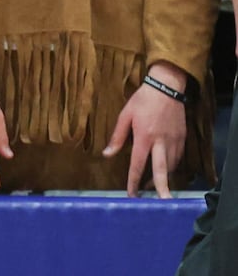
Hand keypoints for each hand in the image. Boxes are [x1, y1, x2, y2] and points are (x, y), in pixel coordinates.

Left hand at [104, 80, 186, 196]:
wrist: (167, 87)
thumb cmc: (142, 100)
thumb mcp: (125, 115)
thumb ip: (117, 136)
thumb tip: (107, 154)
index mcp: (144, 137)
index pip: (138, 164)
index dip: (134, 180)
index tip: (132, 194)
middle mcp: (161, 142)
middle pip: (162, 170)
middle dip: (161, 188)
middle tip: (162, 203)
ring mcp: (174, 141)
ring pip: (171, 165)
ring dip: (164, 177)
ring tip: (156, 187)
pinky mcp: (182, 138)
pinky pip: (178, 157)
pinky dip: (172, 166)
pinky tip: (165, 169)